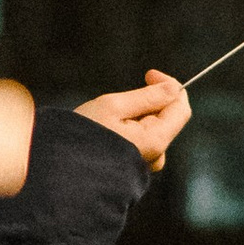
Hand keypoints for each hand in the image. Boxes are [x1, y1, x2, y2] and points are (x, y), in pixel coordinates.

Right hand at [75, 70, 189, 167]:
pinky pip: (141, 140)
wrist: (63, 170)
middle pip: (167, 118)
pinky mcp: (134, 165)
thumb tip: (173, 88)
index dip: (169, 86)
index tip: (148, 74)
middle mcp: (156, 155)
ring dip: (138, 115)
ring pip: (153, 128)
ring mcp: (145, 162)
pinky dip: (131, 129)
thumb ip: (148, 96)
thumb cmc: (85, 136)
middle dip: (149, 102)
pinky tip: (110, 131)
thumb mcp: (114, 106)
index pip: (180, 108)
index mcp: (155, 140)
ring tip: (110, 118)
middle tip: (120, 99)